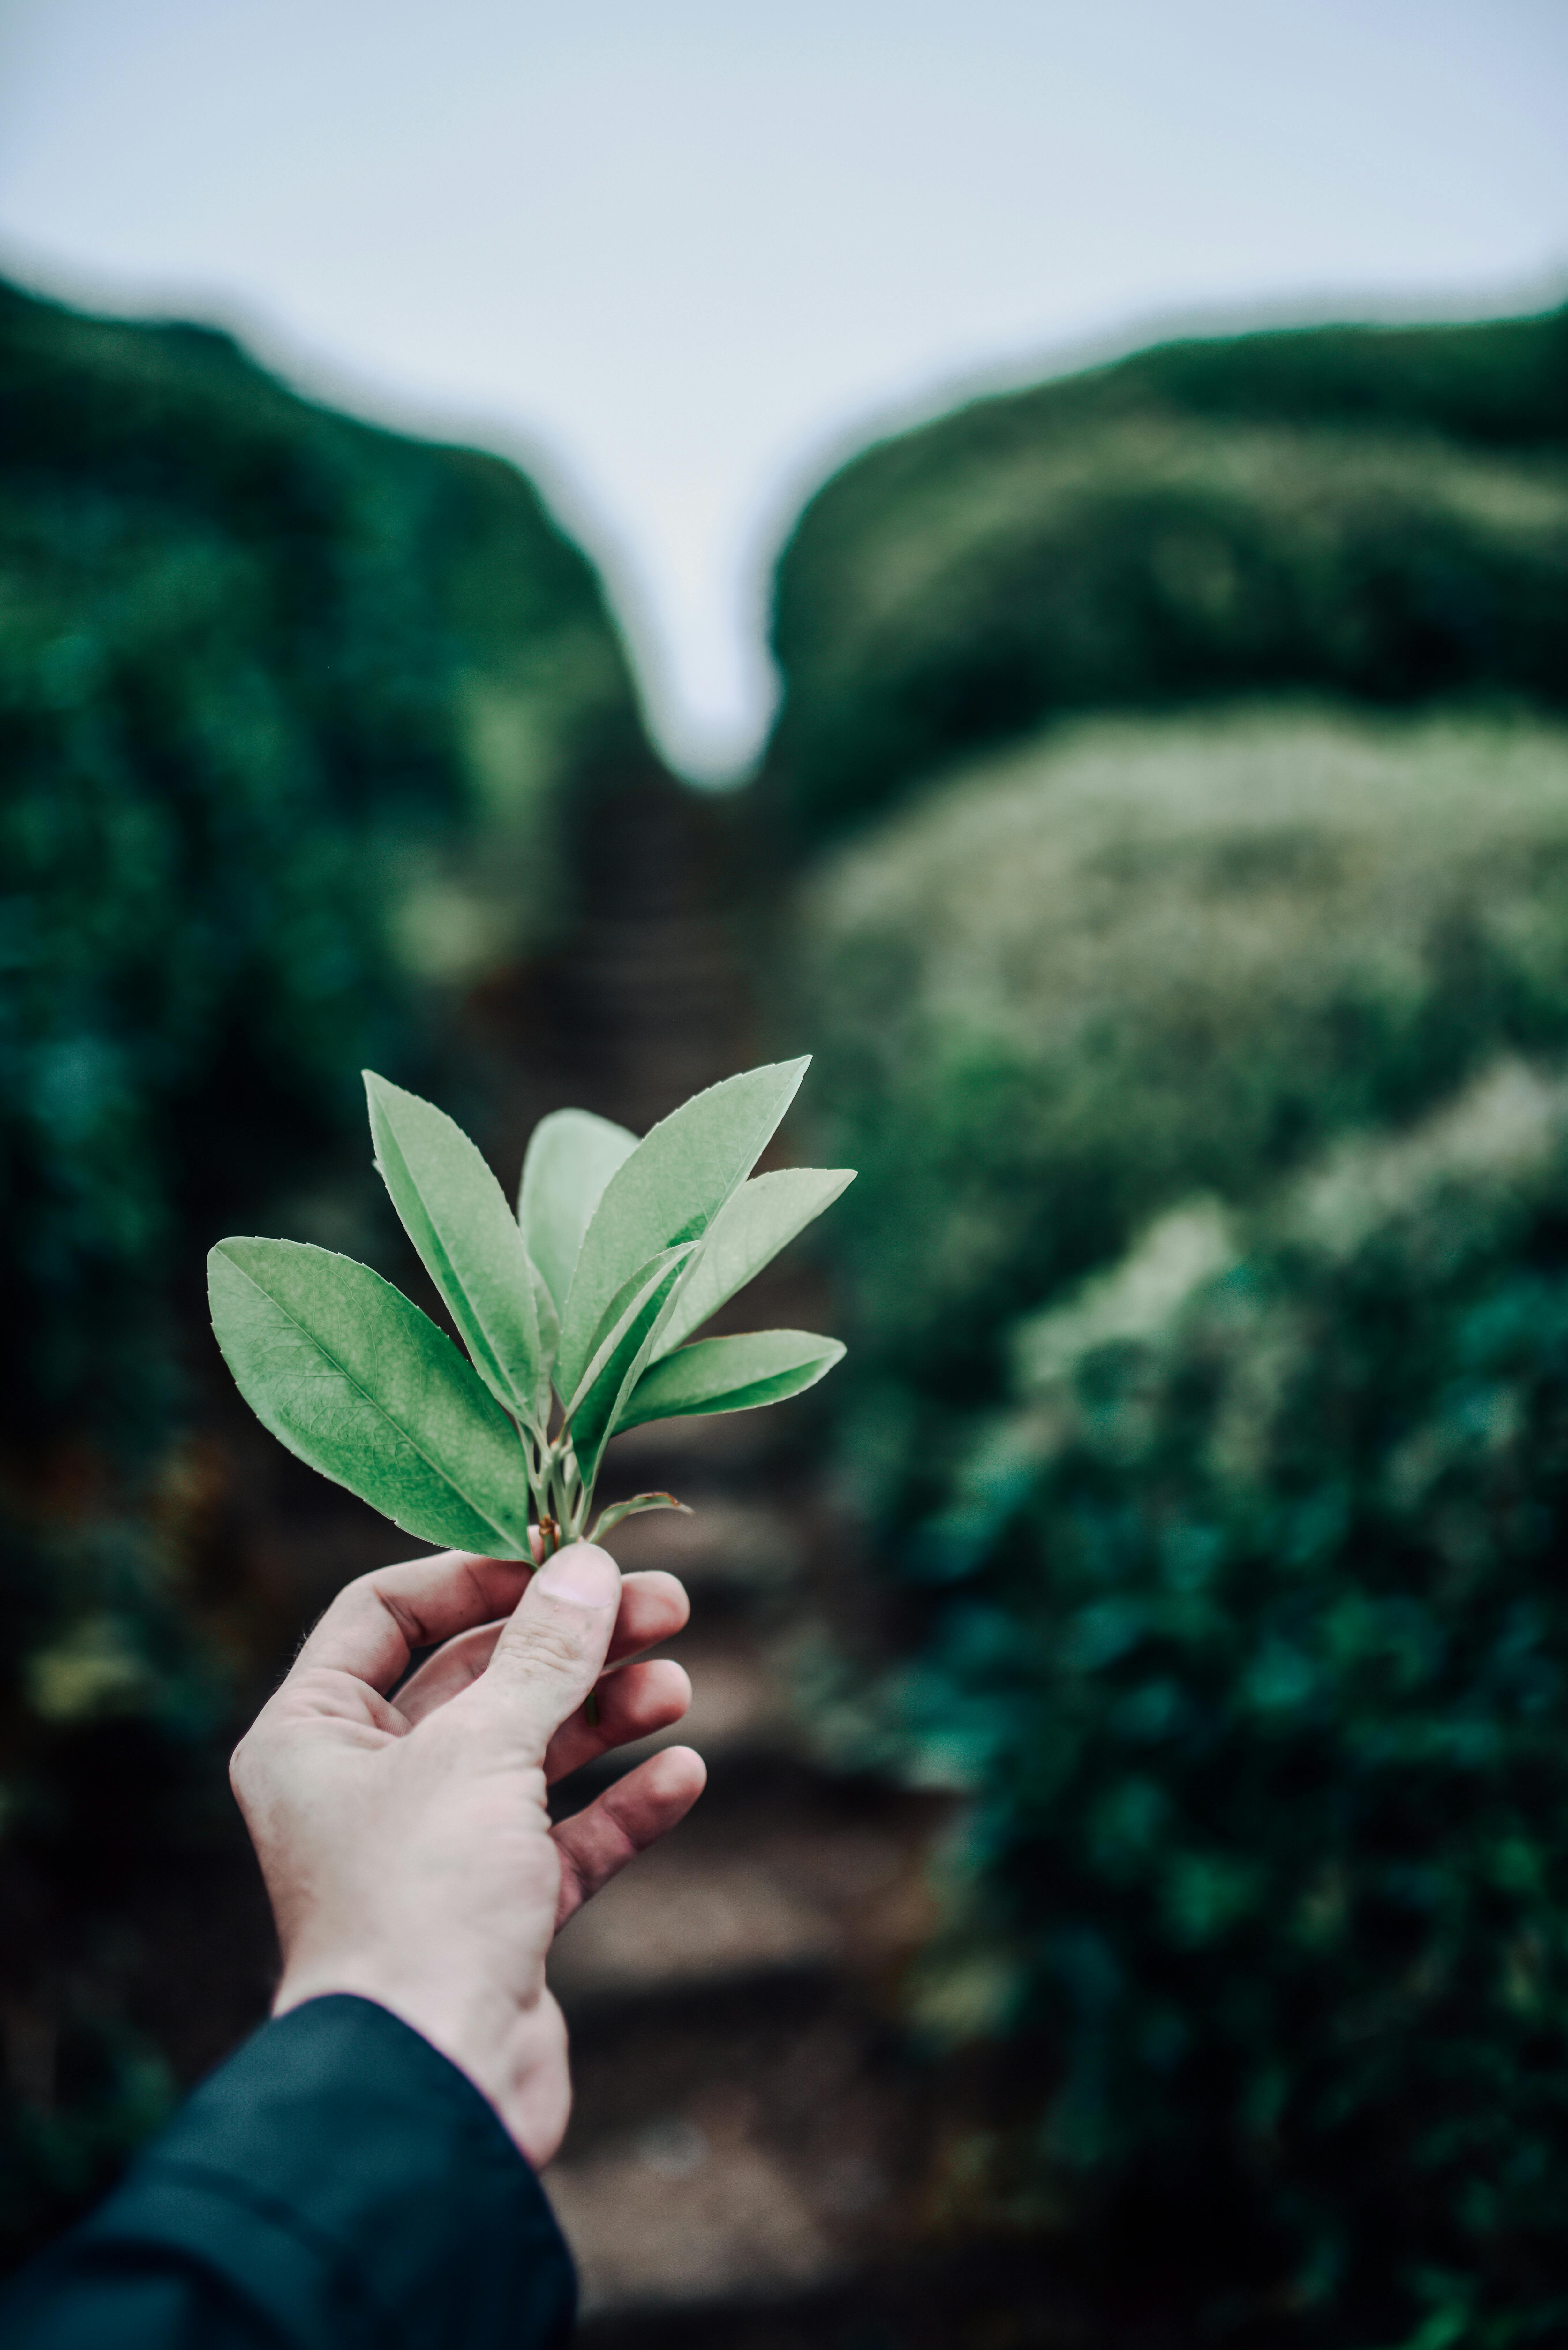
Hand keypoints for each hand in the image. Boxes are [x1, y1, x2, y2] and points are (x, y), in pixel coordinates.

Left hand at [229, 1541, 704, 2166]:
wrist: (430, 2085)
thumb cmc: (422, 1901)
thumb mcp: (485, 1751)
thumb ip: (544, 1655)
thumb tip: (589, 1567)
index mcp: (312, 1738)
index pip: (385, 1614)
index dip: (476, 1577)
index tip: (565, 1555)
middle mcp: (363, 1787)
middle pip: (477, 1679)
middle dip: (571, 1642)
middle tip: (665, 1606)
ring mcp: (431, 1853)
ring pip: (529, 1754)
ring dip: (605, 1714)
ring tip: (677, 1685)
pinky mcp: (493, 1917)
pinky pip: (563, 1839)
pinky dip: (621, 1804)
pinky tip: (681, 1774)